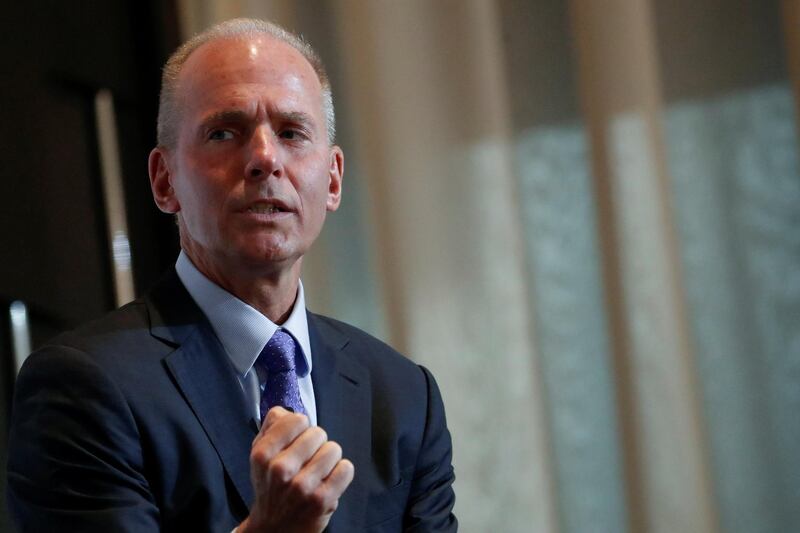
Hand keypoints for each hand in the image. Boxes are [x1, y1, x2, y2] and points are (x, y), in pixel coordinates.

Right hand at [238, 407, 354, 532]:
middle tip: (306, 461)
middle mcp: (281, 469)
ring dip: (328, 459)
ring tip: (316, 473)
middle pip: (319, 433)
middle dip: (315, 444)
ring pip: (334, 449)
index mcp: (263, 454)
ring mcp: (303, 486)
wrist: (274, 529)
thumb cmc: (271, 487)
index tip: (296, 441)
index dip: (300, 428)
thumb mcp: (261, 456)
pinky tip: (328, 482)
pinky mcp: (323, 499)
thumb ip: (272, 427)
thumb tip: (287, 411)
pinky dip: (341, 473)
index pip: (298, 419)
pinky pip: (346, 468)